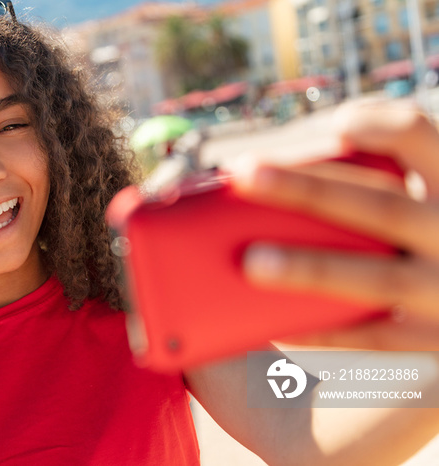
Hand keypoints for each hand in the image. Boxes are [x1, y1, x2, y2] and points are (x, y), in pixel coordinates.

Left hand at [230, 100, 438, 350]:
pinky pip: (374, 338)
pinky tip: (277, 327)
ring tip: (251, 262)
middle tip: (244, 174)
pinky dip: (323, 332)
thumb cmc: (430, 238)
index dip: (380, 124)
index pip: (421, 135)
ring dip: (310, 268)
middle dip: (308, 188)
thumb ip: (378, 180)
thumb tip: (279, 171)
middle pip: (380, 205)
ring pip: (377, 278)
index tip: (335, 124)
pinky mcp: (435, 340)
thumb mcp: (425, 199)